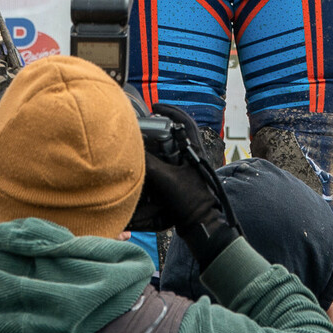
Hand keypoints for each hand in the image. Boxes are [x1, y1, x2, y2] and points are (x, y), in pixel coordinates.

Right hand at [138, 104, 237, 264]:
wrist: (200, 226)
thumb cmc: (190, 203)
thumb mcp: (167, 180)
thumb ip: (149, 165)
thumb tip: (132, 153)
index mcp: (194, 151)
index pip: (185, 122)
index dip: (170, 111)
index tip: (155, 106)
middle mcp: (192, 156)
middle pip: (175, 133)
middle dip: (159, 128)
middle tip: (144, 124)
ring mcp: (188, 168)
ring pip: (170, 148)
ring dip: (157, 144)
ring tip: (142, 141)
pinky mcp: (182, 179)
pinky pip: (168, 162)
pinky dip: (157, 159)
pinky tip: (146, 161)